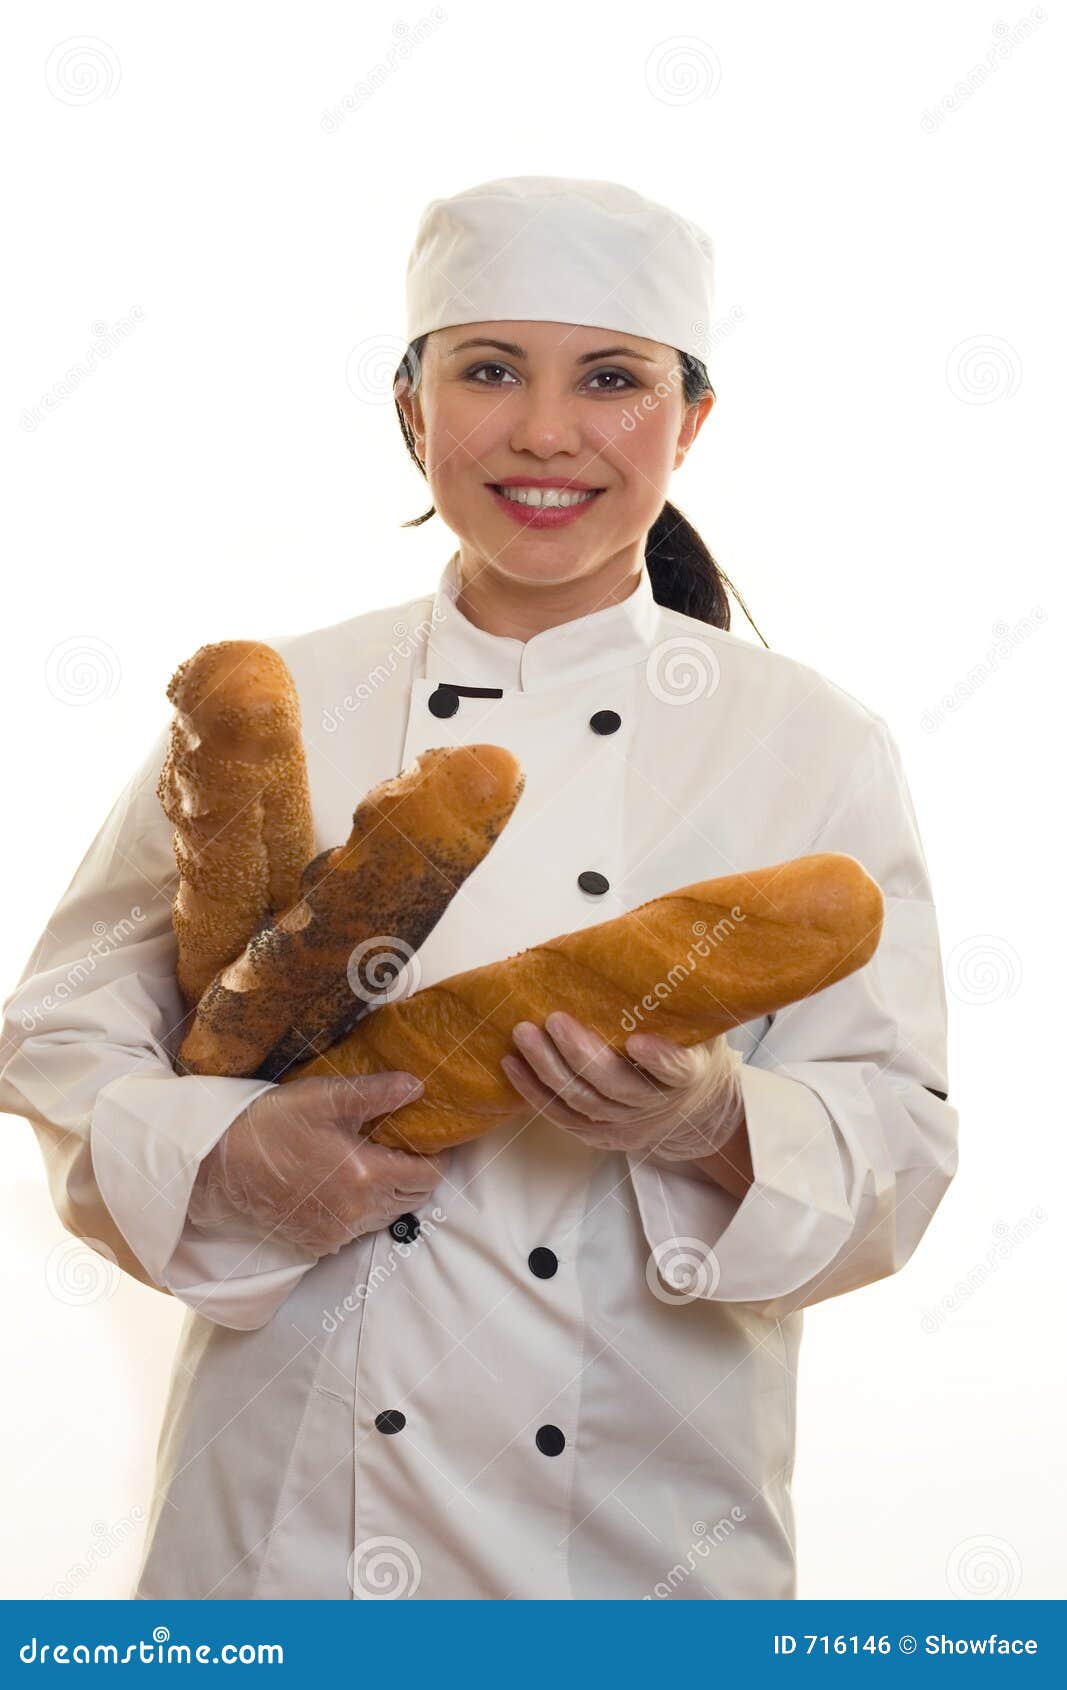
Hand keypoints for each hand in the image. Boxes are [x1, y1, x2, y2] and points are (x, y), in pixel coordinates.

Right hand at [187, 1073, 449, 1256]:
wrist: (220, 1166)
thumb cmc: (272, 1126)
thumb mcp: (325, 1098)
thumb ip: (377, 1093)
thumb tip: (417, 1086)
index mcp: (367, 1175)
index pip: (427, 1176)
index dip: (435, 1156)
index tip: (428, 1138)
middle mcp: (358, 1211)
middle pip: (413, 1199)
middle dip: (417, 1174)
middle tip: (405, 1146)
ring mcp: (338, 1232)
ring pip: (387, 1215)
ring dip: (391, 1192)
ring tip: (376, 1160)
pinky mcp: (318, 1243)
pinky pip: (358, 1230)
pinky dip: (363, 1209)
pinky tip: (345, 1183)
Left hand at [500, 1012, 745, 1163]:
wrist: (695, 1107)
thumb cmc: (686, 1047)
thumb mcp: (697, 1024)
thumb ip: (676, 1000)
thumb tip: (644, 949)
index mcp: (689, 1072)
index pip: (676, 1068)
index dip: (659, 1058)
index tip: (638, 1041)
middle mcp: (657, 1103)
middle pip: (616, 1084)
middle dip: (580, 1054)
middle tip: (554, 1021)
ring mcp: (627, 1123)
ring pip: (583, 1100)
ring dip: (548, 1068)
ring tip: (524, 1034)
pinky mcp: (601, 1134)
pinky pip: (562, 1117)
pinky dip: (535, 1092)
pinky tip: (513, 1065)